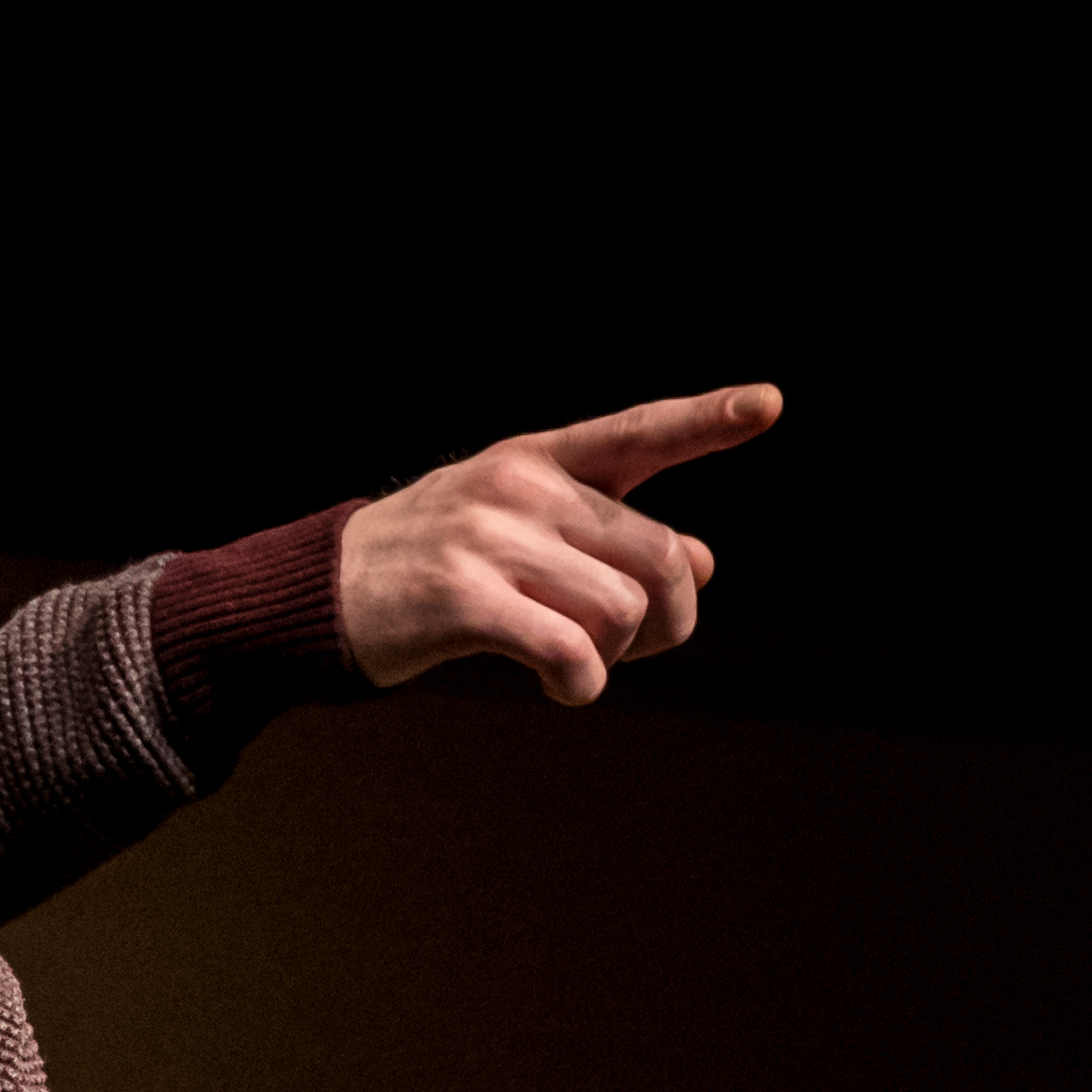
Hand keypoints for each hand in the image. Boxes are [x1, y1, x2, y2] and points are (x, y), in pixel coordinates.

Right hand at [339, 385, 782, 703]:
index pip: (638, 433)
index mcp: (538, 460)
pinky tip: (562, 689)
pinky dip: (582, 683)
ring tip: (575, 665)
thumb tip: (703, 563)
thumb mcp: (516, 531)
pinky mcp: (463, 598)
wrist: (321, 593)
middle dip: (666, 620)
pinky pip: (570, 650)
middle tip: (627, 648)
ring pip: (623, 610)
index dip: (708, 417)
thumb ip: (607, 538)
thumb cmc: (431, 566)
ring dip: (615, 657)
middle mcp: (520, 489)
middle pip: (659, 558)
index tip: (770, 402)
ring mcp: (490, 539)